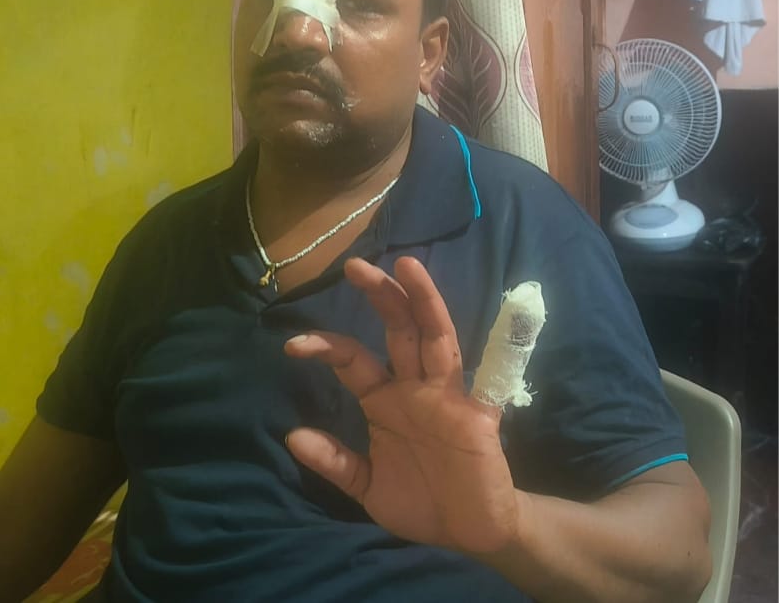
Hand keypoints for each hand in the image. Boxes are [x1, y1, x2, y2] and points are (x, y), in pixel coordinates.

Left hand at [284, 256, 519, 555]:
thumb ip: (336, 462)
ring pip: (436, 338)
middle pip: (398, 331)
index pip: (353, 360)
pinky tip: (507, 318)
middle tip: (354, 266)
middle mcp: (414, 388)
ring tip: (407, 265)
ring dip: (423, 301)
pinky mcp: (478, 413)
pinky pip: (485, 381)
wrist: (470, 534)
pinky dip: (499, 350)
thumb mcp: (367, 486)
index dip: (325, 347)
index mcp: (384, 400)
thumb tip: (292, 437)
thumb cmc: (421, 502)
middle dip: (380, 297)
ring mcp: (447, 395)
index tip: (292, 346)